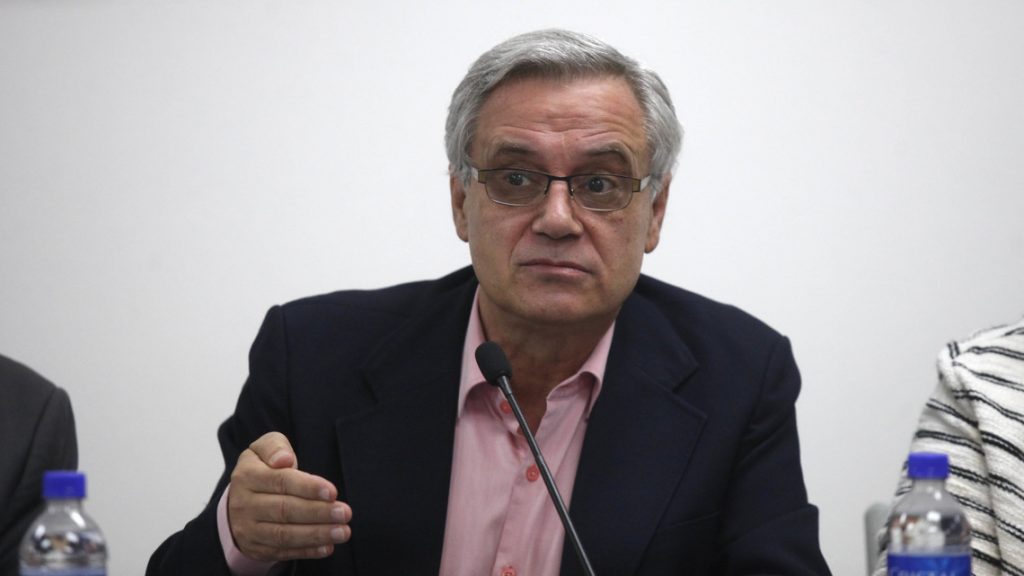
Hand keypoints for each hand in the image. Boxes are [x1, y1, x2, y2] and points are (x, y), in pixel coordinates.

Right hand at [227, 431, 351, 560]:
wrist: (239, 499)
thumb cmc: (262, 468)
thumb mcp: (264, 447)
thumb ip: (274, 446)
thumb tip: (283, 459)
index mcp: (247, 476)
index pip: (281, 482)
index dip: (308, 487)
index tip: (332, 492)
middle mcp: (243, 504)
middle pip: (284, 510)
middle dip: (318, 512)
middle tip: (345, 513)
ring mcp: (247, 529)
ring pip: (284, 535)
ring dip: (316, 535)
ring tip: (342, 531)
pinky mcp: (256, 548)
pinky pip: (282, 552)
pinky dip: (306, 551)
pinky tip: (327, 547)